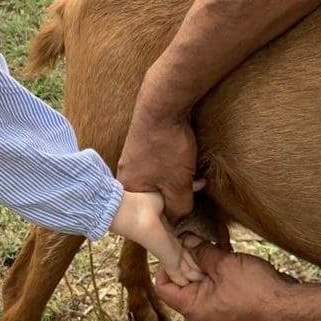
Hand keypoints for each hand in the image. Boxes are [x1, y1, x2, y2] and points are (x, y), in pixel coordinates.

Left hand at [109, 189, 204, 285]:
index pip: (187, 243)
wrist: (130, 213)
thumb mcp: (172, 197)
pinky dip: (187, 279)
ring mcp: (167, 253)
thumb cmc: (143, 202)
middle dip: (200, 263)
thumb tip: (203, 182)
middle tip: (213, 272)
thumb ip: (190, 192)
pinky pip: (179, 273)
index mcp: (169, 231)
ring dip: (197, 273)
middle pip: (188, 257)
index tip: (210, 252)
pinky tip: (194, 285)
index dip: (198, 248)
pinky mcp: (166, 258)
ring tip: (209, 280)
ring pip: (186, 267)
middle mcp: (169, 243)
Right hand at [118, 100, 199, 218]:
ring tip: (193, 175)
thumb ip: (178, 207)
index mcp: (130, 188)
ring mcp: (134, 157)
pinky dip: (174, 166)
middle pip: (153, 195)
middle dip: (175, 194)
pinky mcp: (143, 145)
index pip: (148, 213)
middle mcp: (127, 173)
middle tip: (193, 190)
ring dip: (177, 179)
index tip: (185, 208)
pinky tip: (187, 160)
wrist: (162, 105)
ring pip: (159, 179)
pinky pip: (159, 164)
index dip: (169, 214)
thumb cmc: (166, 147)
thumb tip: (179, 216)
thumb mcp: (177, 185)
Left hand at [154, 239, 294, 320]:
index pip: (163, 287)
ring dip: (203, 257)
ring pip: (199, 276)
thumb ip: (202, 252)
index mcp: (193, 307)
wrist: (286, 305)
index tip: (173, 245)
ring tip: (206, 236)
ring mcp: (215, 304)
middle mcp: (201, 308)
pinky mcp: (229, 297)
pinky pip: (215, 278)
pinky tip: (222, 242)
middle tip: (190, 235)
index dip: (164, 265)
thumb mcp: (224, 265)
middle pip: (180, 280)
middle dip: (185, 257)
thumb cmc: (255, 291)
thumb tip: (185, 240)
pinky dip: (216, 262)